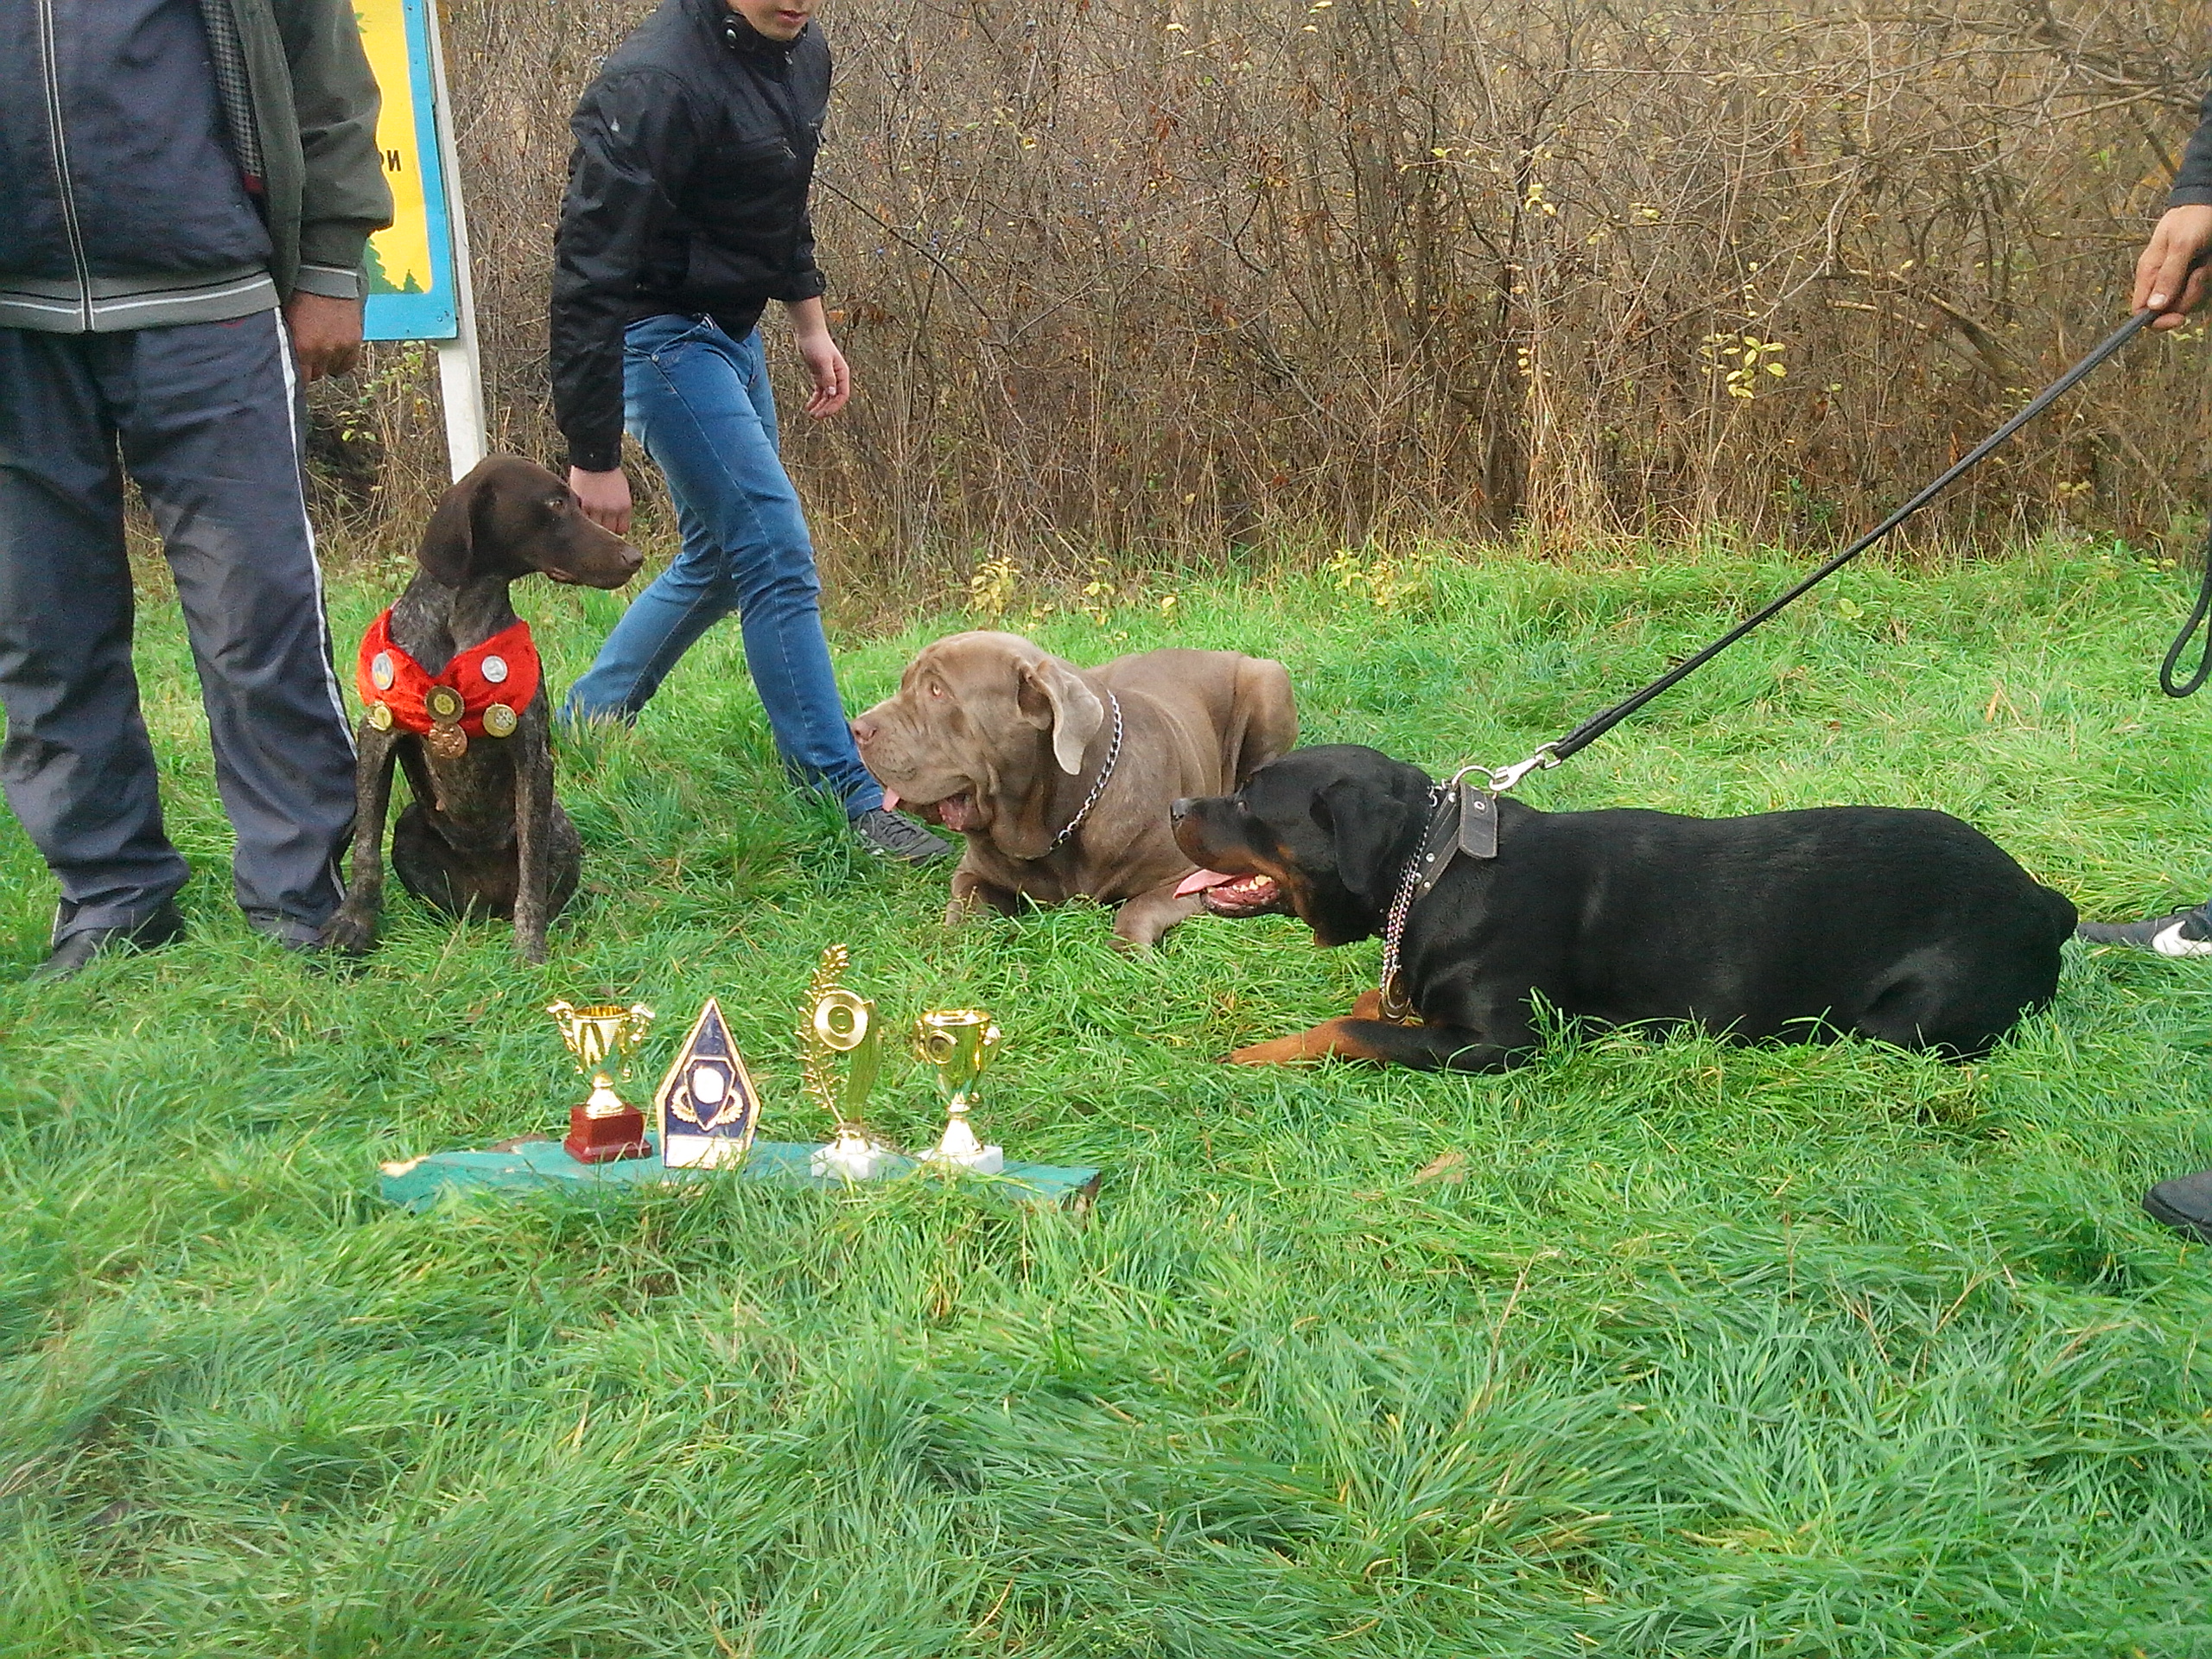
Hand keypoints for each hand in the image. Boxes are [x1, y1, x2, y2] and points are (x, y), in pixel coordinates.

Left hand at [283, 291, 363, 380]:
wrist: (325, 276)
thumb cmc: (299, 295)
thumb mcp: (287, 321)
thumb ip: (287, 343)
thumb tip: (283, 359)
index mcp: (302, 347)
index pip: (300, 380)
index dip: (295, 377)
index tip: (292, 374)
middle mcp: (322, 351)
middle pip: (315, 375)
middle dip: (309, 367)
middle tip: (304, 355)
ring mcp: (340, 347)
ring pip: (330, 370)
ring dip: (324, 363)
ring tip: (319, 349)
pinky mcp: (354, 342)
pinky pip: (347, 364)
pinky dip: (340, 360)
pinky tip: (333, 352)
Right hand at [569, 465, 631, 534]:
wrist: (595, 459)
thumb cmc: (609, 473)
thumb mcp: (622, 491)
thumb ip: (620, 508)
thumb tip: (615, 523)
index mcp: (625, 506)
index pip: (622, 529)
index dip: (615, 529)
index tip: (610, 526)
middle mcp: (613, 510)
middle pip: (609, 531)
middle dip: (604, 529)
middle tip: (597, 524)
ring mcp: (597, 509)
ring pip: (595, 528)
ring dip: (591, 525)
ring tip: (587, 520)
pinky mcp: (583, 505)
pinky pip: (583, 519)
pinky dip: (582, 518)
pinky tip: (580, 513)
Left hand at [794, 327, 851, 416]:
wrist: (809, 333)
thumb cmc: (817, 344)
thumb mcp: (822, 361)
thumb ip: (828, 377)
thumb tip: (832, 393)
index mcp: (842, 374)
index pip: (842, 395)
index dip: (834, 406)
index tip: (824, 413)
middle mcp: (837, 377)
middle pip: (834, 398)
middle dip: (826, 408)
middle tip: (815, 417)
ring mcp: (828, 377)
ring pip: (826, 397)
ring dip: (820, 406)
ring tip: (811, 414)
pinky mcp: (819, 375)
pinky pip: (819, 392)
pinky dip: (815, 399)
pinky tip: (809, 406)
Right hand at [2133, 204, 2211, 329]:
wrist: (2211, 203)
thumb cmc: (2193, 220)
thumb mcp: (2181, 245)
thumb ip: (2168, 276)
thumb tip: (2154, 307)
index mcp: (2148, 274)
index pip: (2141, 311)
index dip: (2156, 320)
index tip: (2177, 318)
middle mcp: (2161, 280)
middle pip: (2170, 309)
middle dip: (2189, 295)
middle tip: (2199, 271)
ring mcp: (2179, 280)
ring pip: (2190, 301)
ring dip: (2202, 284)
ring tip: (2204, 260)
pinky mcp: (2194, 277)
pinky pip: (2202, 291)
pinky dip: (2209, 278)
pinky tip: (2208, 260)